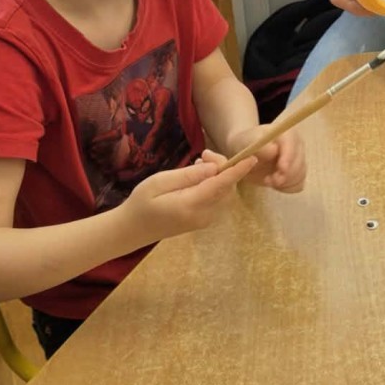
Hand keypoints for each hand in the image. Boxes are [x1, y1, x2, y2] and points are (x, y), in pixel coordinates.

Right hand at [122, 151, 254, 242]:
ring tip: (198, 164)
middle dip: (223, 168)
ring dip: (220, 176)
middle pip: (227, 188)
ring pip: (225, 194)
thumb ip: (188, 176)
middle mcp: (203, 215)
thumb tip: (214, 168)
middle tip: (203, 155)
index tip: (252, 158)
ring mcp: (205, 221)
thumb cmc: (141, 203)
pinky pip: (218, 200)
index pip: (220, 185)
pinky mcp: (204, 221)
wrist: (132, 230)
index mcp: (190, 205)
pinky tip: (199, 177)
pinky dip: (215, 185)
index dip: (237, 171)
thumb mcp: (159, 182)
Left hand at [225, 127, 306, 192]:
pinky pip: (298, 184)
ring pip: (300, 174)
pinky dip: (287, 187)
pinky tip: (275, 185)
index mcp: (286, 132)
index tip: (281, 170)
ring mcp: (298, 159)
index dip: (289, 157)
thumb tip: (274, 150)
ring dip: (285, 182)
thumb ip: (260, 146)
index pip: (293, 144)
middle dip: (286, 174)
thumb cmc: (246, 144)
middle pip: (299, 162)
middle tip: (268, 180)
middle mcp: (297, 144)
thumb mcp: (247, 142)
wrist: (246, 154)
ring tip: (268, 181)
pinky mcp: (297, 173)